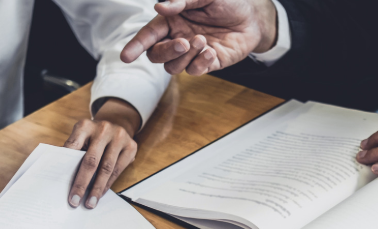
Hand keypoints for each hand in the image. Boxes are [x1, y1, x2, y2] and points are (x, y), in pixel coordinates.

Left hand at [63, 98, 140, 208]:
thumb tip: (62, 177)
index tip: (60, 185)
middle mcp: (103, 129)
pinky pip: (118, 170)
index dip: (66, 167)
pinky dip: (108, 184)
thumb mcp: (81, 138)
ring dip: (97, 189)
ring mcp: (119, 137)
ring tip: (90, 202)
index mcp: (85, 126)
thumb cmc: (93, 137)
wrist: (117, 124)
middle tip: (75, 201)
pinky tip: (101, 193)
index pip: (73, 148)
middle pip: (91, 161)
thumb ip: (73, 152)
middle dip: (82, 184)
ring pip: (107, 168)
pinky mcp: (131, 146)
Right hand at [120, 0, 277, 75]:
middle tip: (184, 42)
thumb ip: (183, 1)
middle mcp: (177, 38)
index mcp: (171, 21)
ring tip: (203, 40)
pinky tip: (211, 50)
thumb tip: (160, 7)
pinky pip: (194, 71)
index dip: (135, 46)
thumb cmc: (226, 2)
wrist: (251, 16)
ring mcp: (191, 53)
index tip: (126, 57)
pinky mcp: (207, 64)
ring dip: (186, 56)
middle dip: (167, 51)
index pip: (148, 35)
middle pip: (157, 55)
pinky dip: (200, 63)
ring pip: (173, 67)